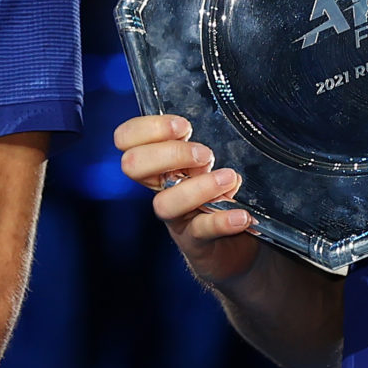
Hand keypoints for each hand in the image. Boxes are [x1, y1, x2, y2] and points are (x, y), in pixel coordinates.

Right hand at [112, 114, 262, 286]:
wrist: (233, 250)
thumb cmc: (218, 197)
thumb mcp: (208, 165)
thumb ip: (204, 145)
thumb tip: (224, 117)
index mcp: (159, 163)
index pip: (126, 138)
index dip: (148, 128)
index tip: (183, 127)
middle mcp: (160, 188)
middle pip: (133, 166)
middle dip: (168, 153)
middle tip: (203, 154)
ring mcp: (175, 218)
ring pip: (164, 204)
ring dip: (197, 188)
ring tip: (227, 180)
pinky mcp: (195, 243)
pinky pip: (201, 231)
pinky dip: (222, 220)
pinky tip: (241, 216)